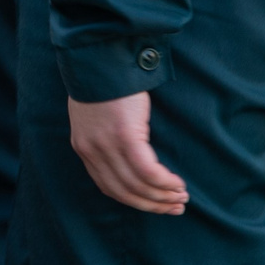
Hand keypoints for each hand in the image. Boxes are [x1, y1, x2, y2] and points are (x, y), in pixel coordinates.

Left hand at [68, 92, 187, 214]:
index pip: (108, 186)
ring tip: (181, 197)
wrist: (98, 57)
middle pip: (124, 191)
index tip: (154, 204)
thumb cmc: (102, 82)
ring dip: (163, 196)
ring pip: (137, 185)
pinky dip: (164, 182)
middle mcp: (92, 151)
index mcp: (83, 147)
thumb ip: (104, 136)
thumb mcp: (94, 115)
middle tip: (175, 207)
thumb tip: (127, 154)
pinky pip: (147, 171)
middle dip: (152, 204)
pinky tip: (177, 183)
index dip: (134, 200)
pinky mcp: (124, 136)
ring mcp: (107, 145)